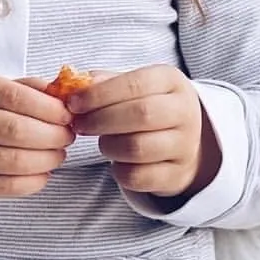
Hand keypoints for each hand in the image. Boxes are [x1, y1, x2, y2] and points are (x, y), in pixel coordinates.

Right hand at [0, 71, 74, 207]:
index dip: (49, 108)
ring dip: (45, 159)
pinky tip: (43, 174)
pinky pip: (4, 186)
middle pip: (15, 129)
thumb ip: (22, 88)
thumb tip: (62, 93)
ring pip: (11, 160)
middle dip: (52, 135)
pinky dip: (32, 182)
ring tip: (58, 155)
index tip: (68, 115)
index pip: (14, 95)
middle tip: (67, 137)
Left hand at [67, 65, 220, 202]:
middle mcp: (184, 112)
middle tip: (79, 124)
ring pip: (138, 148)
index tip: (73, 103)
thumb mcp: (135, 86)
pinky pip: (138, 177)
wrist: (185, 139)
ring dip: (108, 146)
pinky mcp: (177, 175)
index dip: (100, 94)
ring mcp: (184, 146)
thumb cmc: (150, 106)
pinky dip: (119, 171)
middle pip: (140, 115)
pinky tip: (117, 161)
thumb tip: (75, 85)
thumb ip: (105, 82)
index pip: (135, 84)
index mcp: (171, 82)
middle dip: (100, 120)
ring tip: (102, 142)